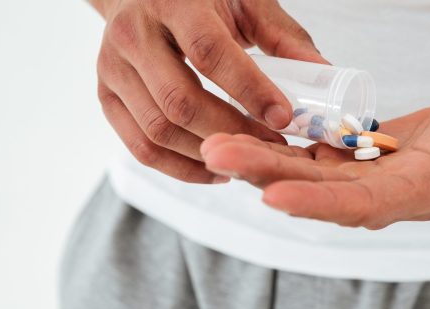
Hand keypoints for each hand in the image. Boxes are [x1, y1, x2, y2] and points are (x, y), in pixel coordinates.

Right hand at [91, 0, 326, 181]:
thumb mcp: (244, 3)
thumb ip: (282, 37)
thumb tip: (323, 75)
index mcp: (173, 3)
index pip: (210, 52)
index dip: (249, 90)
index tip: (284, 118)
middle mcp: (134, 35)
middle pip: (181, 100)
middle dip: (232, 131)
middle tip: (272, 147)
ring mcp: (113, 69)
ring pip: (158, 130)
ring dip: (207, 154)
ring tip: (246, 160)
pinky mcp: (106, 97)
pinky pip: (140, 147)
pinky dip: (179, 167)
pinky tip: (212, 170)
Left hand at [199, 85, 429, 227]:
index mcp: (421, 192)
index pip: (365, 204)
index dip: (320, 201)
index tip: (272, 194)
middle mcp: (384, 194)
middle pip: (319, 191)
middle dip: (267, 175)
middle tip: (215, 154)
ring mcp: (365, 180)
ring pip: (305, 173)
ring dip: (260, 160)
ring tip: (213, 142)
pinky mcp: (355, 163)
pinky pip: (309, 158)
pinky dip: (278, 148)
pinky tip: (245, 130)